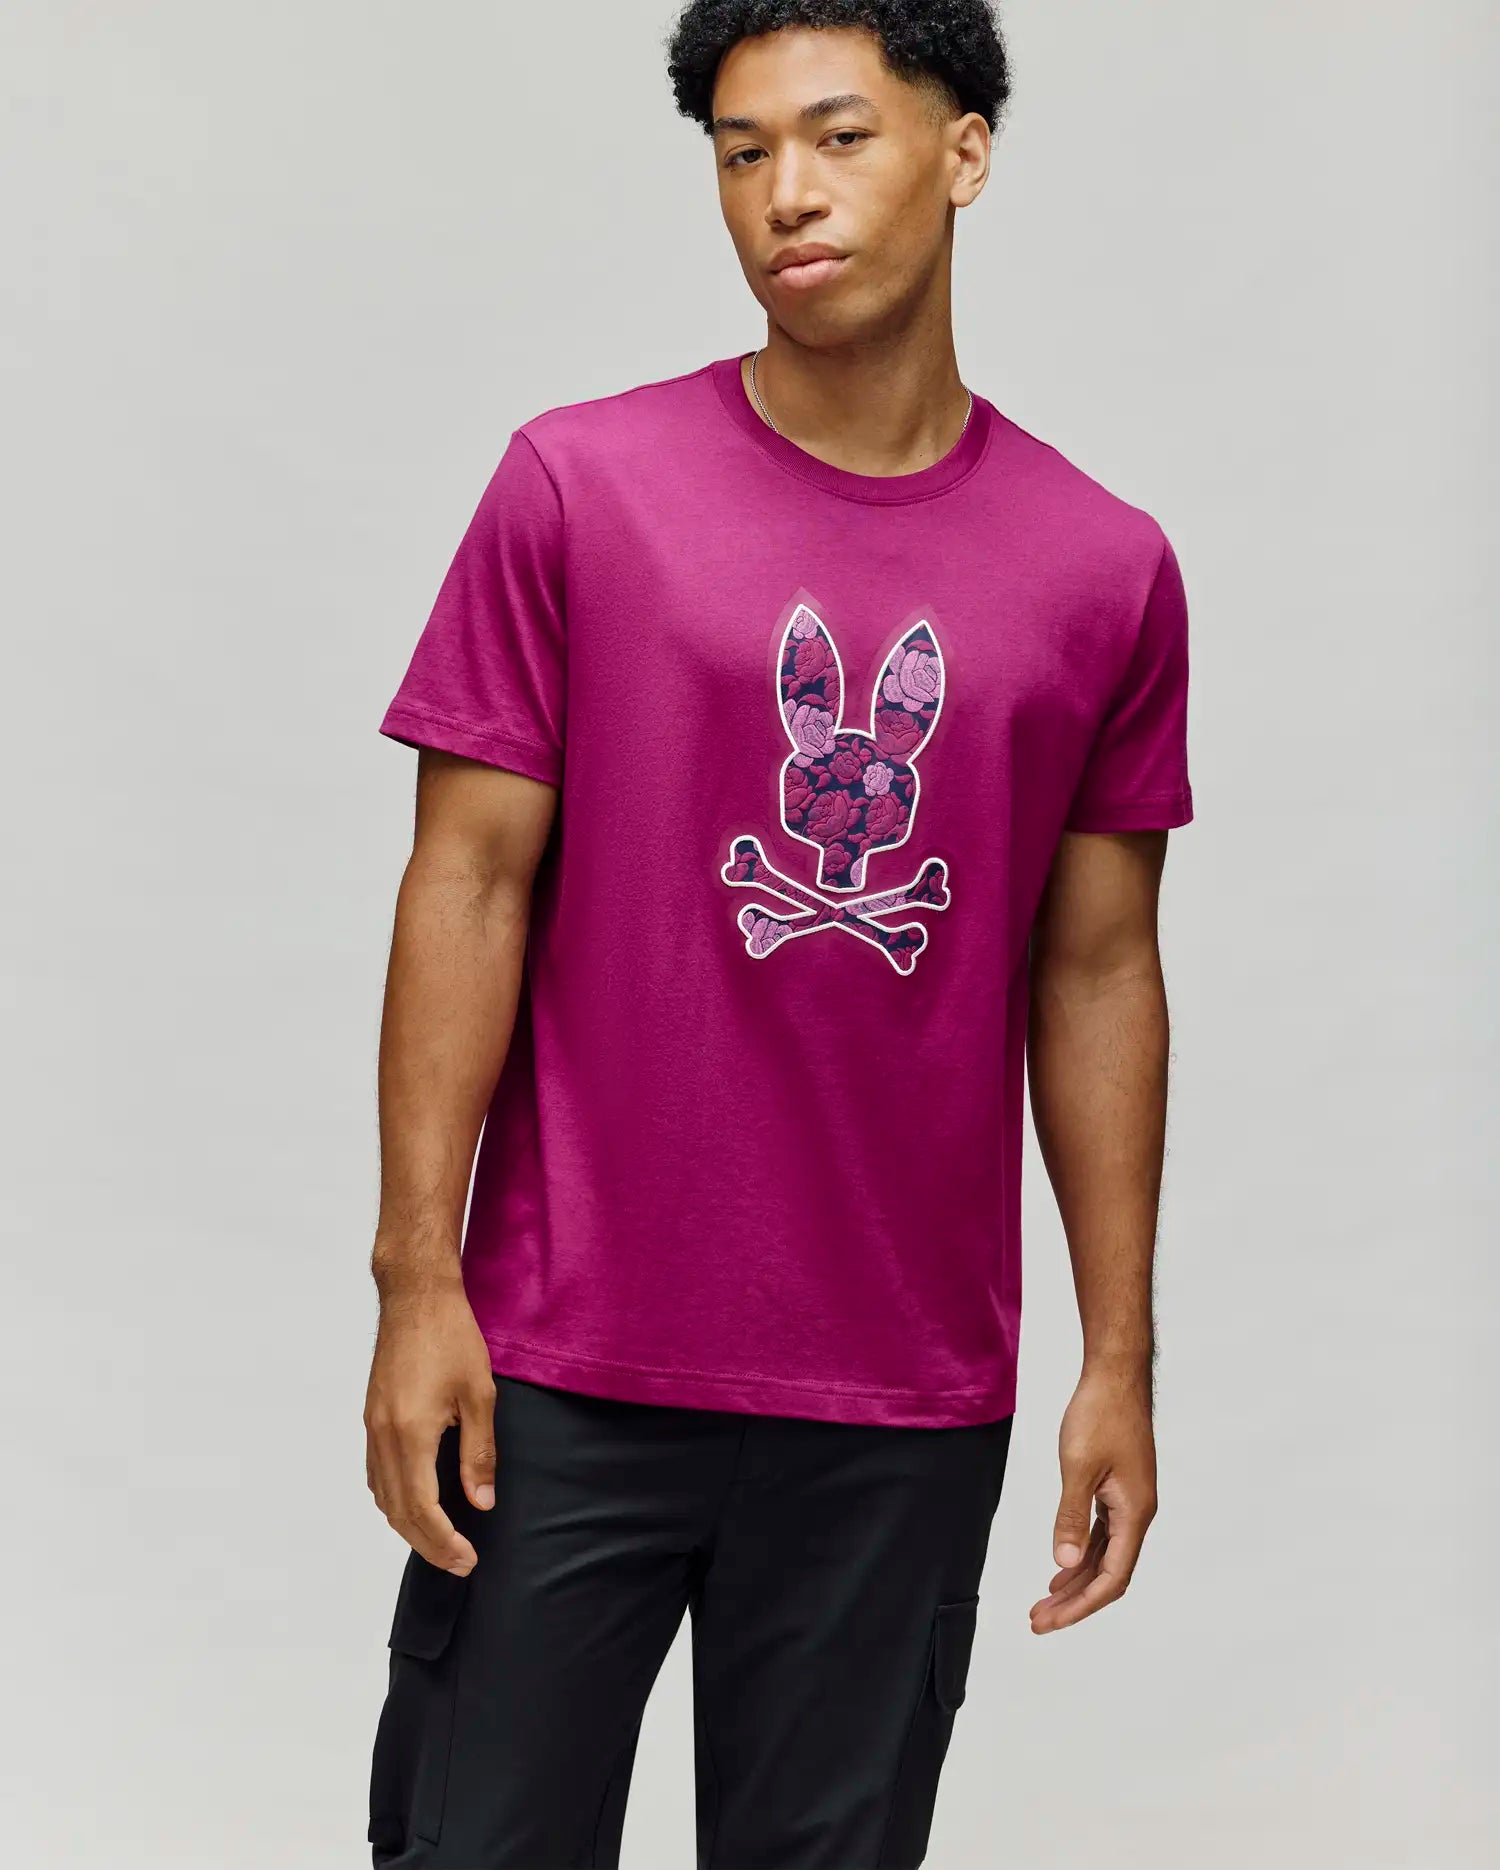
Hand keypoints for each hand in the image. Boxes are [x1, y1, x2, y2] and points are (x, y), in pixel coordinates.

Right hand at [363, 1275, 496, 1574]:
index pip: (422, 1508)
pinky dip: (394, 1500)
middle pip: (398, 1512)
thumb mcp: (479, 1394)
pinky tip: (416, 1502)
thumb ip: (479, 1453)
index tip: (468, 1560)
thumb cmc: (452, 1337)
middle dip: (428, 1544)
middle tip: (459, 1563)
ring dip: (408, 1526)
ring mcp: (372, 1427)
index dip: (444, 1542)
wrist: (415, 1296)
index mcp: (410, 1434)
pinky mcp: (371, 1417)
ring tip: (441, 1541)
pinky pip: (376, 1474)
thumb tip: (482, 1502)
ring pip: (382, 1496)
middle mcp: (383, 1436)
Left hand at [1030, 1365, 1156, 1633]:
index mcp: (1134, 1513)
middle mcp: (1137, 1513)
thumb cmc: (1099, 1414)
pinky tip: (1062, 1563)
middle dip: (1074, 1600)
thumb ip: (1071, 1517)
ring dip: (1076, 1579)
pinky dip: (1082, 1552)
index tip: (1049, 1620)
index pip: (1111, 1578)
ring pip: (1105, 1554)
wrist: (1115, 1375)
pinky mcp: (1119, 1487)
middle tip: (1038, 1620)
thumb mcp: (1078, 1466)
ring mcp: (1129, 1500)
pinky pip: (1102, 1533)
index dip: (1080, 1605)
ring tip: (1044, 1601)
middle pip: (1108, 1573)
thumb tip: (1065, 1562)